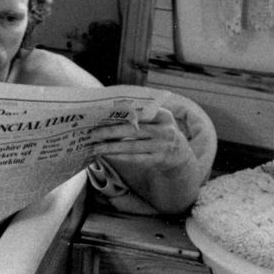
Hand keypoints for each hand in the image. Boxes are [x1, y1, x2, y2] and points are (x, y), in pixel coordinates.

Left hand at [84, 93, 215, 212]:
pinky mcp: (159, 160)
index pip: (139, 112)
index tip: (101, 116)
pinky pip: (135, 158)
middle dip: (111, 131)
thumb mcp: (158, 120)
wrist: (180, 154)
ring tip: (96, 147)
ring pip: (132, 146)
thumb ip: (142, 114)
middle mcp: (165, 130)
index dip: (120, 115)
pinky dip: (120, 156)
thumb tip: (110, 113)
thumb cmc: (160, 132)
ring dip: (112, 147)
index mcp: (164, 115)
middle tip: (93, 133)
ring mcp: (163, 146)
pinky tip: (107, 154)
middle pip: (133, 130)